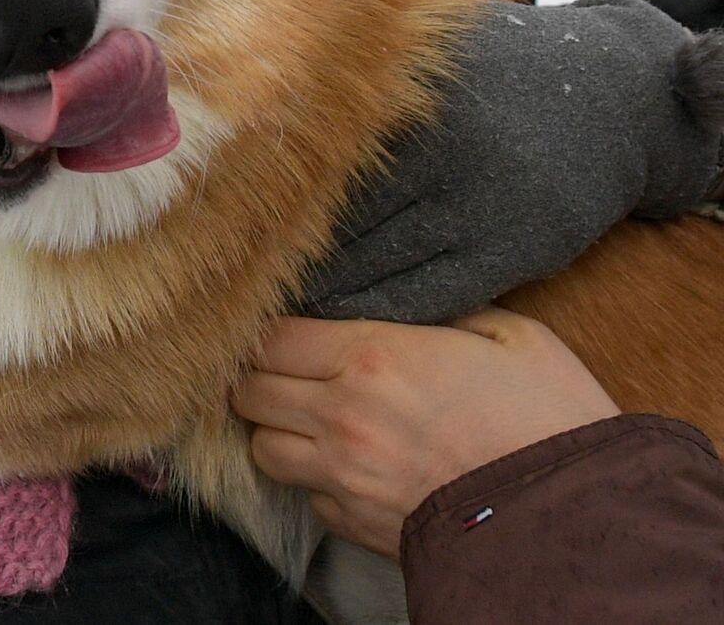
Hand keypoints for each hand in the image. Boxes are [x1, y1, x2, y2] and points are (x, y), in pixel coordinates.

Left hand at [233, 311, 617, 557]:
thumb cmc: (553, 420)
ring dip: (279, 434)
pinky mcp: (357, 524)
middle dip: (262, 380)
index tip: (288, 334)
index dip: (271, 334)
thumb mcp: (511, 336)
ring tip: (312, 424)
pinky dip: (319, 484)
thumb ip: (445, 312)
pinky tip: (353, 470)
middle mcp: (344, 416)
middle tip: (291, 376)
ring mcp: (345, 476)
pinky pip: (308, 498)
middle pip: (249, 393)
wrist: (582, 518)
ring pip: (264, 449)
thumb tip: (415, 305)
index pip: (270, 338)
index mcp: (373, 357)